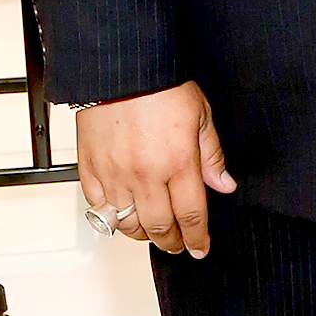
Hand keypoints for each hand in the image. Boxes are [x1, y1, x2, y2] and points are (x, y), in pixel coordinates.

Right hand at [76, 80, 235, 257]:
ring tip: (152, 232)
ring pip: (127, 224)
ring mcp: (116, 175)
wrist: (121, 68)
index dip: (197, 237)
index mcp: (178, 161)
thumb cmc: (161, 86)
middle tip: (178, 244)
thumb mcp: (201, 115)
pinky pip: (99, 208)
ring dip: (142, 234)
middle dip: (172, 242)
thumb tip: (224, 184)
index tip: (200, 247)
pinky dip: (111, 218)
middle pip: (159, 227)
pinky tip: (122, 215)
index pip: (191, 214)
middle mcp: (146, 174)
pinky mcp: (91, 169)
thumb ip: (212, 155)